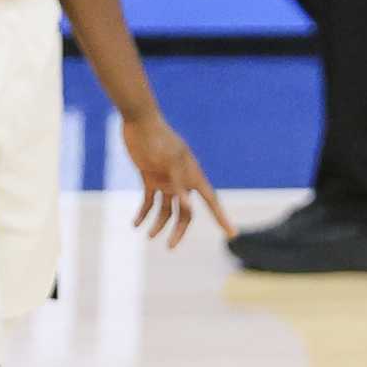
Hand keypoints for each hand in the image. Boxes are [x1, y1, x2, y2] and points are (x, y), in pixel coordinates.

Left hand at [121, 112, 235, 246]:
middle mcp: (182, 182)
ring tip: (148, 236)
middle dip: (178, 230)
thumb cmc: (158, 139)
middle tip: (170, 246)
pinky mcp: (150, 177)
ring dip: (158, 224)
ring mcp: (166, 181)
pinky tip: (135, 224)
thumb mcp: (169, 162)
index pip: (211, 202)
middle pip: (186, 213)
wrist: (138, 120)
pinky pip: (148, 200)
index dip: (221, 218)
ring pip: (166, 210)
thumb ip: (179, 185)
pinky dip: (143, 212)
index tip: (232, 233)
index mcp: (194, 177)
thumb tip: (188, 207)